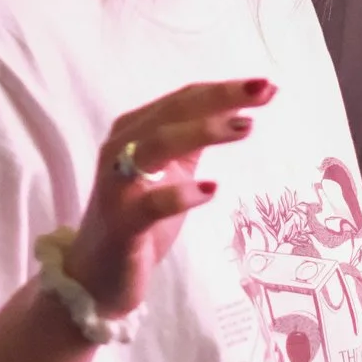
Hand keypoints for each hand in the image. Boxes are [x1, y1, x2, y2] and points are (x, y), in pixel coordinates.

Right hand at [64, 81, 272, 318]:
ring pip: (157, 144)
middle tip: (263, 91)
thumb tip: (239, 110)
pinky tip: (212, 189)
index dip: (223, 90)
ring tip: (244, 127)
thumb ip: (195, 142)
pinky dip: (180, 194)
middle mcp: (121, 148)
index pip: (181, 100)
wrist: (95, 275)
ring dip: (202, 132)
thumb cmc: (140, 219)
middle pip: (173, 112)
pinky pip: (150, 204)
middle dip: (220, 98)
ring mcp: (117, 185)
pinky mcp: (121, 223)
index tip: (265, 86)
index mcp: (134, 131)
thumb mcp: (172, 173)